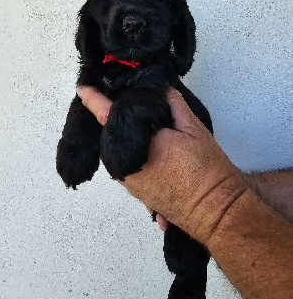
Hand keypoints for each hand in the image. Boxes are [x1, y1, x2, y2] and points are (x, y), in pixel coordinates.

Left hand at [77, 86, 242, 243]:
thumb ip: (173, 103)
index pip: (107, 115)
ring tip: (143, 124)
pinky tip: (150, 147)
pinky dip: (134, 152)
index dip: (93, 99)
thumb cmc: (207, 170)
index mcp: (136, 146)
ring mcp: (128, 182)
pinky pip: (127, 165)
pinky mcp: (136, 193)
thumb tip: (159, 87)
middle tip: (127, 100)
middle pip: (112, 134)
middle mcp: (123, 166)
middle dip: (117, 116)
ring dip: (126, 136)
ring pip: (119, 150)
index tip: (82, 88)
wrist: (215, 211)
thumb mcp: (194, 128)